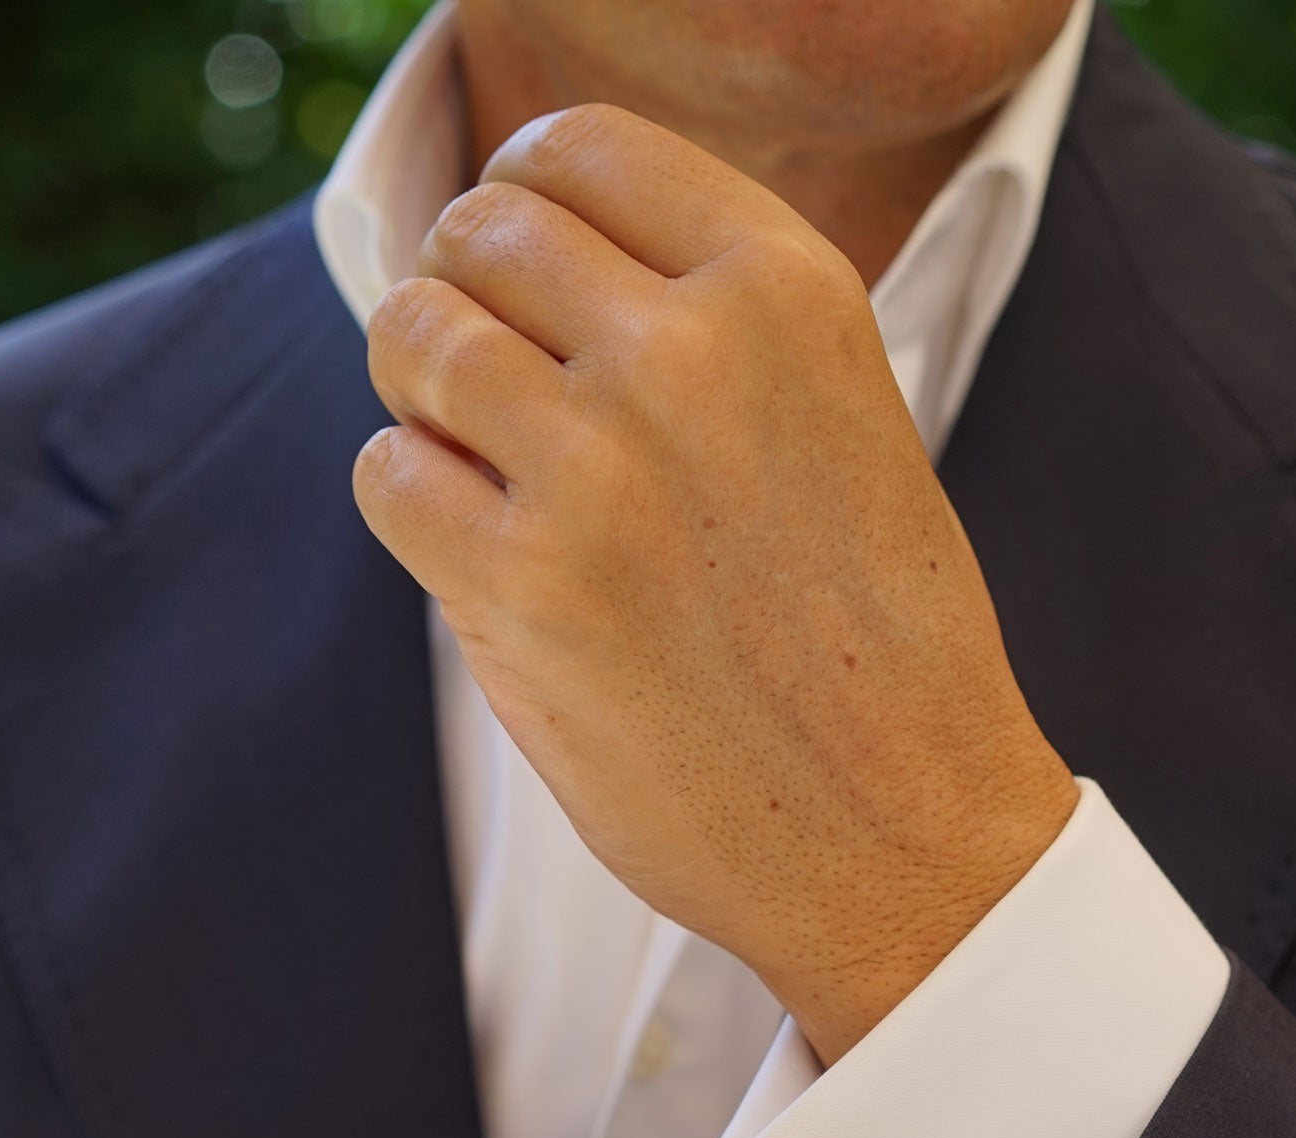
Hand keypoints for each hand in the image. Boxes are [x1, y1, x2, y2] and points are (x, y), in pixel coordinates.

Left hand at [353, 104, 1077, 1064]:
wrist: (906, 832)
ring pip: (417, 340)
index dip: (518, 196)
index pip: (579, 147)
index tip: (514, 261)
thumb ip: (717, 329)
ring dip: (422, 397)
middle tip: (487, 382)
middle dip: (462, 295)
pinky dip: (412, 505)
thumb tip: (539, 270)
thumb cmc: (876, 648)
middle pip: (480, 234)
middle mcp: (686, 352)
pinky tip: (479, 556)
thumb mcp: (845, 417)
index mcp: (784, 287)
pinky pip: (389, 477)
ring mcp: (595, 466)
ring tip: (478, 466)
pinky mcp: (523, 587)